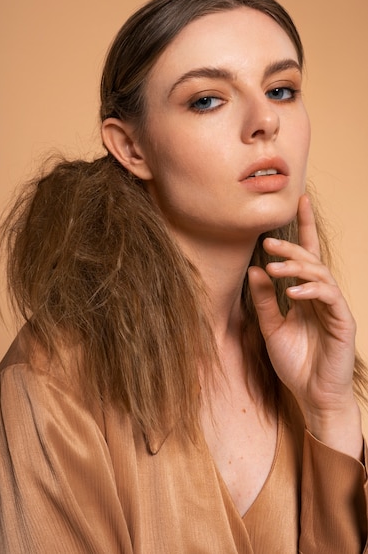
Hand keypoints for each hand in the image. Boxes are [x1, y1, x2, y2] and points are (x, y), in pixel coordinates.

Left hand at [248, 195, 361, 457]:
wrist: (313, 397)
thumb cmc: (296, 363)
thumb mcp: (272, 328)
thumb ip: (265, 300)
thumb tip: (255, 269)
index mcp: (307, 295)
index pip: (307, 255)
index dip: (304, 227)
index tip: (298, 201)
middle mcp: (322, 296)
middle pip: (312, 260)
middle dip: (291, 248)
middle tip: (268, 242)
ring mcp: (334, 308)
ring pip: (320, 274)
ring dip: (297, 268)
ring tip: (273, 267)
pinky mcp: (342, 321)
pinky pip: (328, 297)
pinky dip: (310, 291)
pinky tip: (292, 292)